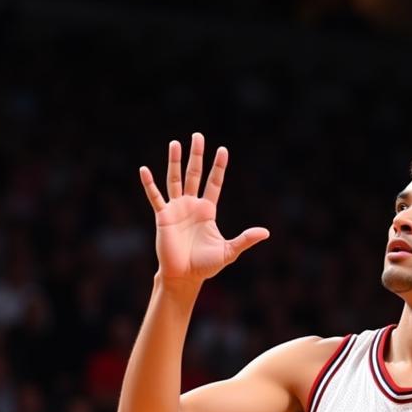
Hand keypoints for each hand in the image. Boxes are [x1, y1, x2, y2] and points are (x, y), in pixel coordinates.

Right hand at [139, 133, 268, 284]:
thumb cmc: (206, 265)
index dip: (218, 167)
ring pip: (175, 179)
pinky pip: (155, 197)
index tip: (222, 150)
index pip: (214, 183)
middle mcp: (191, 205)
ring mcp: (176, 209)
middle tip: (197, 135)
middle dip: (196, 155)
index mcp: (208, 210)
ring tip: (175, 143)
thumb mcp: (229, 251)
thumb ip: (245, 239)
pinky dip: (149, 184)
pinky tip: (144, 170)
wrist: (184, 277)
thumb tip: (266, 232)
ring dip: (174, 161)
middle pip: (194, 174)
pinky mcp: (163, 217)